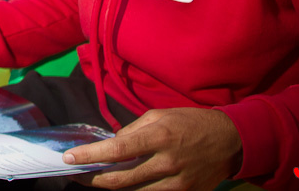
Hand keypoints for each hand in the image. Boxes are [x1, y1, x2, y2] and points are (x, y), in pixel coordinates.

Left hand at [64, 108, 242, 189]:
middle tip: (74, 174)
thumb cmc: (189, 122)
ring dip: (109, 187)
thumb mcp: (158, 115)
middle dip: (92, 179)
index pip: (117, 150)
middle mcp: (166, 162)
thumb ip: (132, 131)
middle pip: (120, 179)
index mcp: (159, 137)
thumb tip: (110, 145)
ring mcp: (176, 183)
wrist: (230, 141)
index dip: (90, 156)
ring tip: (93, 179)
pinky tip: (120, 184)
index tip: (68, 158)